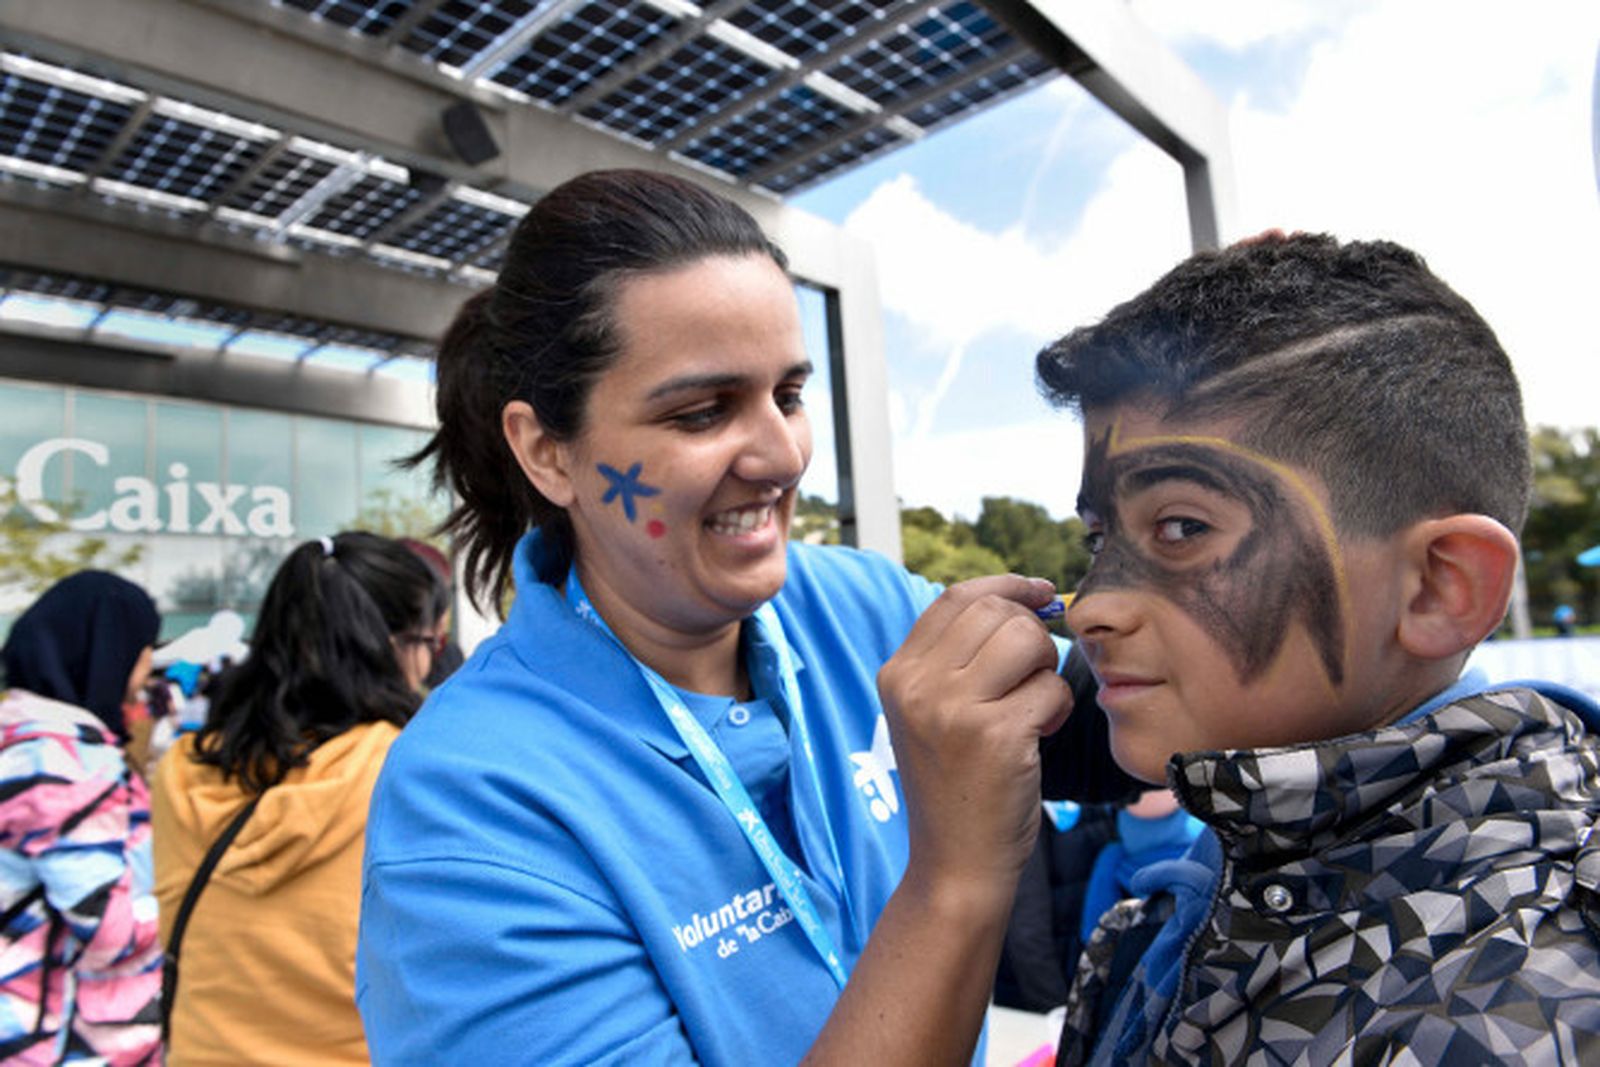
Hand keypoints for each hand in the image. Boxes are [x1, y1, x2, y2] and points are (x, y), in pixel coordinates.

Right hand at [877, 575, 1072, 907]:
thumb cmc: (958, 785)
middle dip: (1032, 633)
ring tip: (1034, 705)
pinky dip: (1057, 708)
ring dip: (1046, 668)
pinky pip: (1050, 688)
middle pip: (995, 612)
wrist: (955, 864)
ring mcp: (953, 709)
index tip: (1041, 593)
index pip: (956, 597)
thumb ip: (958, 659)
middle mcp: (917, 685)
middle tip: (1035, 674)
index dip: (1006, 587)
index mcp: (898, 674)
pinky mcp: (995, 735)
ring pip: (1026, 639)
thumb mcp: (934, 713)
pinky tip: (1039, 735)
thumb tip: (1020, 599)